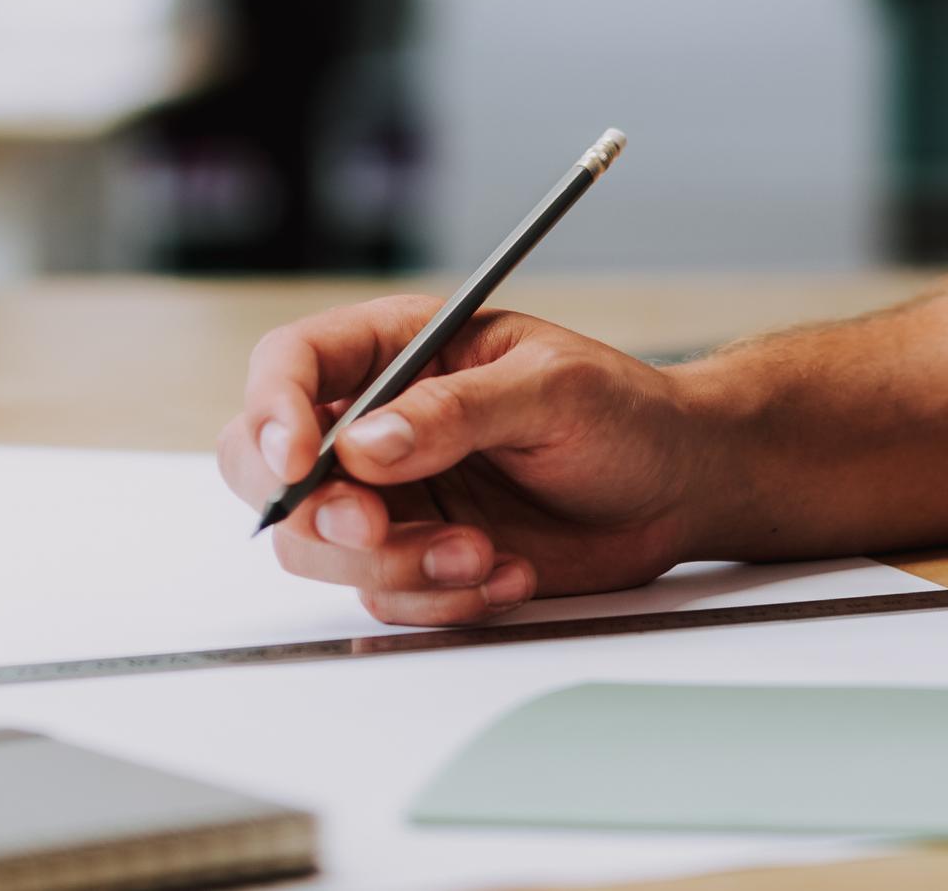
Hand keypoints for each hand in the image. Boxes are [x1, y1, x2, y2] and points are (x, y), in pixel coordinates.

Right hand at [215, 295, 708, 625]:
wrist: (678, 488)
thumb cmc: (624, 412)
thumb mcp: (551, 389)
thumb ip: (456, 412)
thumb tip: (366, 445)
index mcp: (399, 349)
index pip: (291, 365)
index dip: (273, 411)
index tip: (300, 462)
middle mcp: (378, 421)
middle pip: (268, 466)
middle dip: (313, 511)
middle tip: (376, 530)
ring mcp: (394, 495)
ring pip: (320, 546)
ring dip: (394, 565)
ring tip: (483, 556)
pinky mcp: (419, 557)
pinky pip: (383, 594)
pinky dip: (438, 598)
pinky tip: (507, 574)